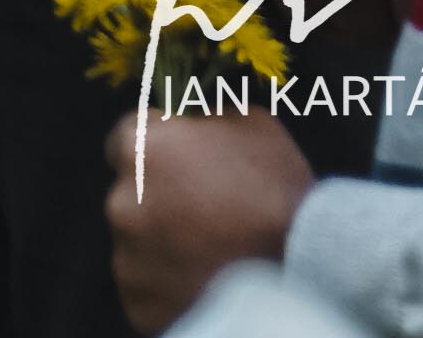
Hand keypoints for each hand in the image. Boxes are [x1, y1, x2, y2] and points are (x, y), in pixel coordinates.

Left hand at [104, 100, 311, 331]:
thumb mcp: (250, 123)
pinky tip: (205, 284)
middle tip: (203, 216)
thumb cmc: (276, 193)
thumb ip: (204, 116)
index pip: (124, 141)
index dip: (155, 152)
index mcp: (140, 148)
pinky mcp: (140, 305)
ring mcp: (128, 259)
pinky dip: (169, 288)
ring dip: (163, 246)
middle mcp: (121, 202)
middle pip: (130, 196)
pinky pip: (148, 291)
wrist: (301, 273)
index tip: (179, 167)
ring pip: (139, 246)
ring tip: (210, 255)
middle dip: (159, 202)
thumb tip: (190, 119)